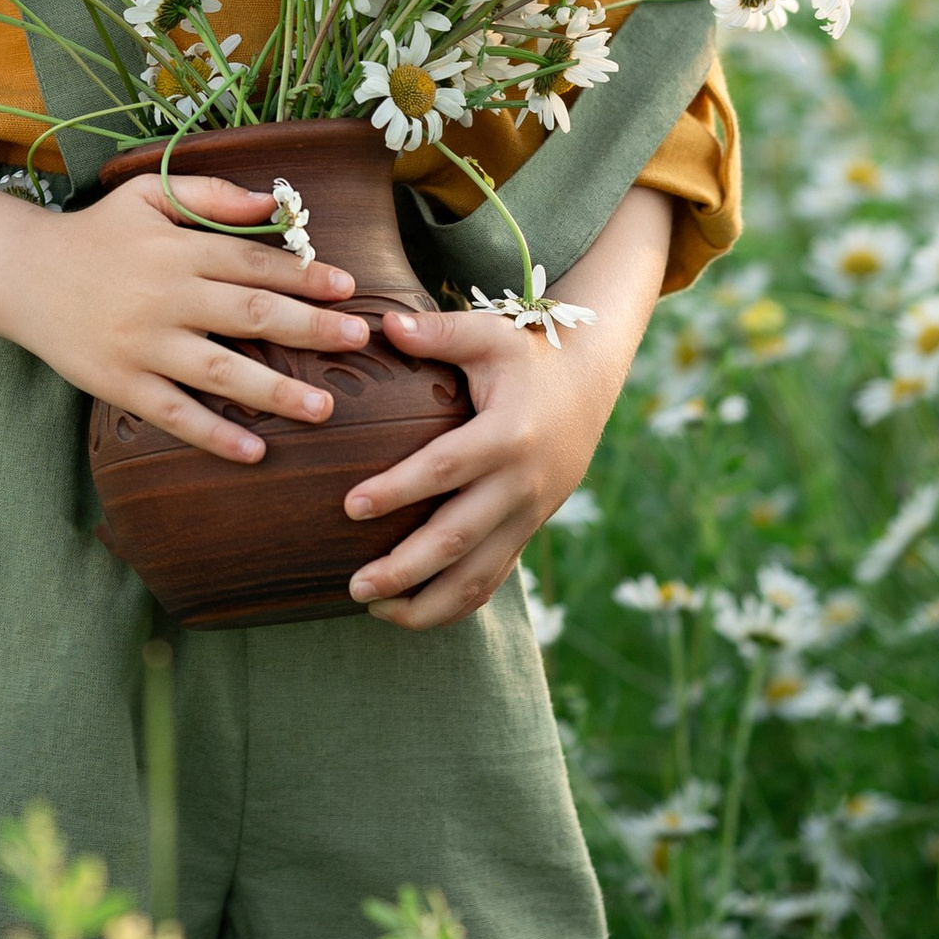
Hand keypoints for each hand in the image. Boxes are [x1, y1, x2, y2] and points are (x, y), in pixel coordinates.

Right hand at [22, 175, 373, 464]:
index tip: (349, 289)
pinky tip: (254, 451)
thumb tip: (276, 203)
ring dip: (275, 390)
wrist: (22, 274)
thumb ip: (213, 194)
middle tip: (357, 340)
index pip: (253, 262)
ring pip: (219, 370)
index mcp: (177, 248)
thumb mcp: (149, 194)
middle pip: (248, 313)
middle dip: (309, 327)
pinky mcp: (121, 383)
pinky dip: (213, 433)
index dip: (304, 275)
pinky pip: (174, 413)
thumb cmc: (97, 232)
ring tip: (324, 407)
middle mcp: (165, 295)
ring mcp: (142, 343)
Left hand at [342, 185, 673, 627]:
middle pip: (459, 538)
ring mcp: (528, 515)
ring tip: (372, 609)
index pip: (446, 468)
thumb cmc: (527, 355)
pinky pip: (492, 580)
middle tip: (354, 584)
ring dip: (426, 602)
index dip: (398, 490)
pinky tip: (409, 611)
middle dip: (405, 567)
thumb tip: (385, 326)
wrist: (588, 385)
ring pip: (479, 576)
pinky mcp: (527, 531)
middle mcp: (521, 484)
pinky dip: (453, 605)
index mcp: (509, 434)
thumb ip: (440, 333)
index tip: (350, 506)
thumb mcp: (490, 335)